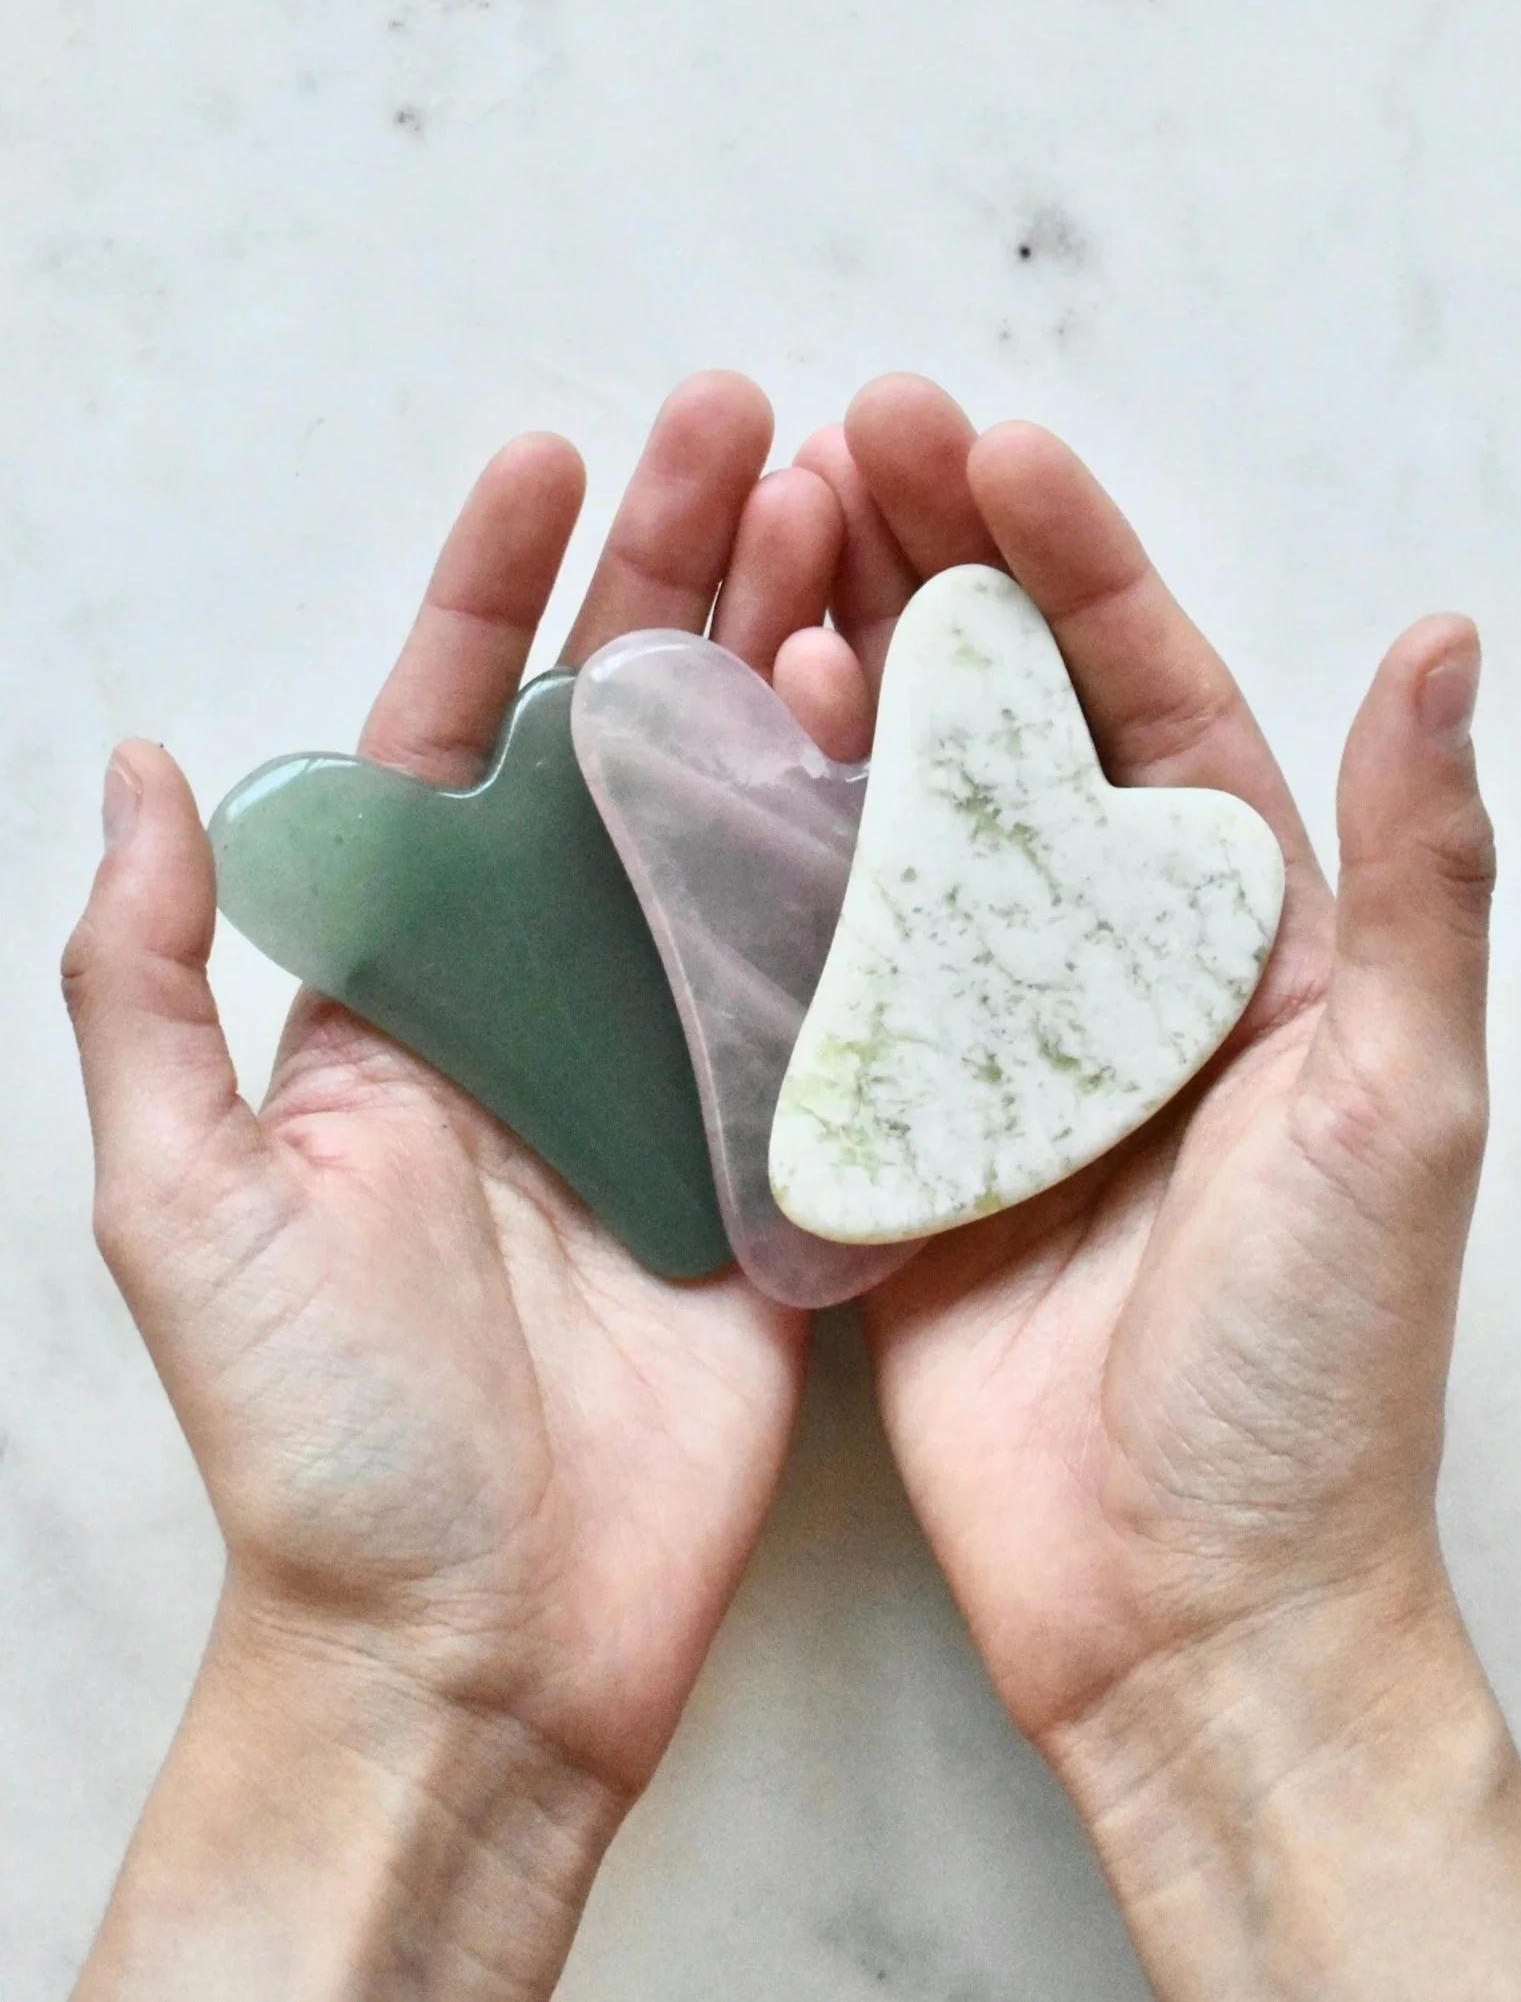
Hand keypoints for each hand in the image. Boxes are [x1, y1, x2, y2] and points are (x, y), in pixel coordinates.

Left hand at [63, 375, 846, 1999]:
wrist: (474, 1642)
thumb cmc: (317, 1435)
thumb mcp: (180, 1199)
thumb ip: (147, 981)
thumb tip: (143, 764)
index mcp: (408, 976)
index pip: (457, 732)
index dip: (500, 588)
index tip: (551, 455)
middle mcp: (549, 984)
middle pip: (620, 734)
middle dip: (675, 568)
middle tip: (747, 423)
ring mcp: (677, 1051)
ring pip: (744, 812)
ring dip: (791, 663)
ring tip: (850, 521)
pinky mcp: (783, 1136)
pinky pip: (840, 964)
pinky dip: (878, 842)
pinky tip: (918, 724)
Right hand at [791, 377, 1520, 1999]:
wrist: (1184, 1601)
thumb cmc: (1314, 1362)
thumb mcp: (1396, 1100)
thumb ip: (1417, 875)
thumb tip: (1447, 640)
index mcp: (1243, 938)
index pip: (1155, 700)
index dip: (1076, 562)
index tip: (990, 443)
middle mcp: (1104, 964)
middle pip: (1012, 724)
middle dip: (938, 571)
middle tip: (846, 437)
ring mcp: (982, 1036)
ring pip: (897, 813)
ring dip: (839, 675)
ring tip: (766, 545)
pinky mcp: (881, 1123)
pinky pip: (814, 959)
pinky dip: (769, 849)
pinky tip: (718, 742)